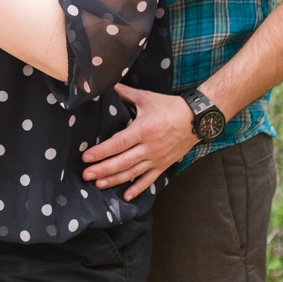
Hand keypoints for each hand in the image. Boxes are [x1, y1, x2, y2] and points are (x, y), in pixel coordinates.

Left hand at [81, 85, 198, 199]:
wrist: (196, 119)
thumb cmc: (170, 107)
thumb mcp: (146, 98)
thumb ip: (125, 93)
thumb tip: (107, 85)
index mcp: (143, 130)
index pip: (117, 144)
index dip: (101, 152)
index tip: (86, 157)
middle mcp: (149, 147)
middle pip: (122, 162)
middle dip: (102, 169)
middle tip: (86, 175)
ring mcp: (156, 158)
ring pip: (132, 173)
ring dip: (114, 180)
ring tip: (98, 184)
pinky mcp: (163, 165)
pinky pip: (149, 180)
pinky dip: (137, 189)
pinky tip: (126, 196)